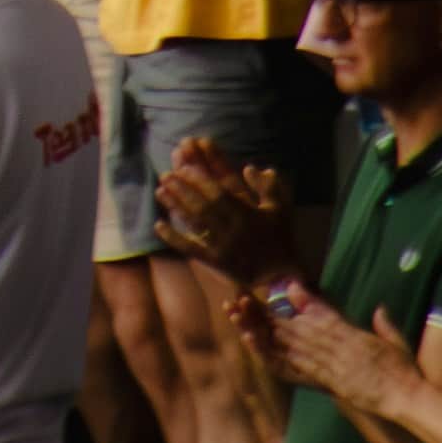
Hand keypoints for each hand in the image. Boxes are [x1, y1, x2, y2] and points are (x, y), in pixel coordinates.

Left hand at [154, 143, 297, 289]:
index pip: (221, 191)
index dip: (202, 179)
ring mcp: (224, 246)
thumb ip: (267, 186)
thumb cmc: (281, 238)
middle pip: (204, 205)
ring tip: (160, 190)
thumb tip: (248, 168)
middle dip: (184, 188)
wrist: (282, 275)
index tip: (185, 167)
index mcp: (248, 213)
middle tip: (166, 174)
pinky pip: (193, 249)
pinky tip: (159, 225)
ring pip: (197, 222)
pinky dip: (175, 238)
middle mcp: (234, 228)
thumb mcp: (280, 208)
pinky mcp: (217, 262)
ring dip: (177, 205)